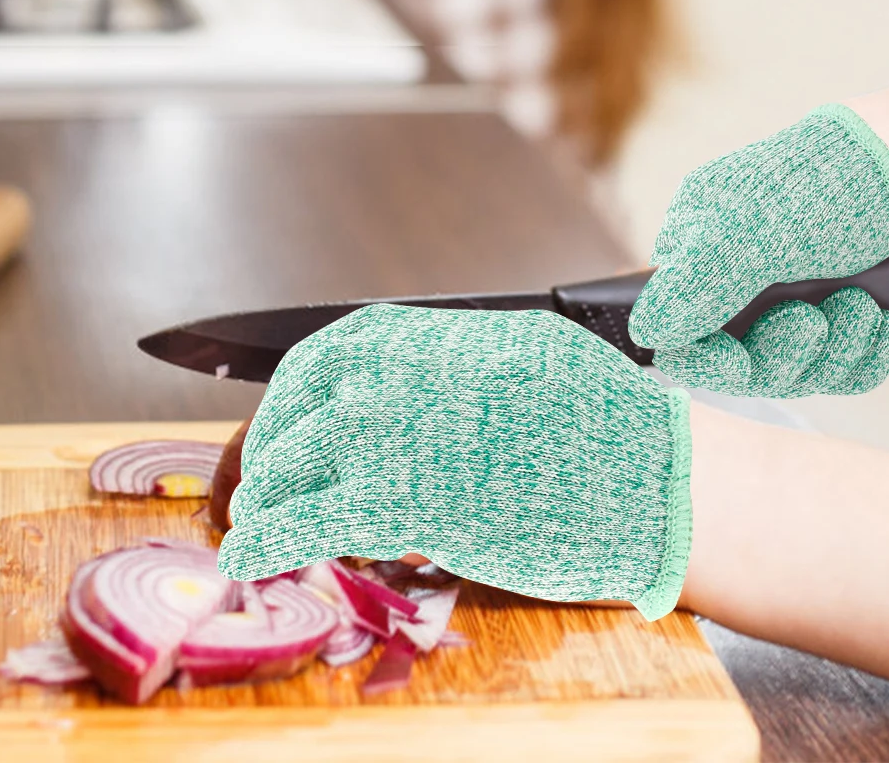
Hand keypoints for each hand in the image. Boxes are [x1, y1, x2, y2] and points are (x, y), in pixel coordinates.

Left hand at [218, 303, 693, 619]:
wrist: (636, 466)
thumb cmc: (595, 411)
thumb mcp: (514, 350)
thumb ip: (448, 362)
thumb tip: (407, 380)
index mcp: (420, 335)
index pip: (319, 360)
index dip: (288, 402)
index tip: (280, 427)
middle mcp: (391, 372)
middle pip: (296, 416)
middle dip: (269, 455)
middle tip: (257, 485)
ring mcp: (387, 433)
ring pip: (288, 467)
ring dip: (263, 497)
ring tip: (254, 520)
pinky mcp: (395, 503)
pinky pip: (303, 521)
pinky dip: (267, 538)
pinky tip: (252, 552)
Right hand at [631, 105, 888, 396]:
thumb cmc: (822, 185)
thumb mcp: (752, 233)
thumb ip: (697, 284)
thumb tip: (648, 329)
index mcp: (697, 249)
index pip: (681, 334)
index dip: (709, 360)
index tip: (741, 361)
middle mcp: (735, 275)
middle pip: (746, 363)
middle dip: (789, 352)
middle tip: (818, 321)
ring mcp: (786, 294)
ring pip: (800, 367)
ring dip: (837, 349)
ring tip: (866, 310)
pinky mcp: (834, 307)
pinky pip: (840, 363)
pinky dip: (867, 353)